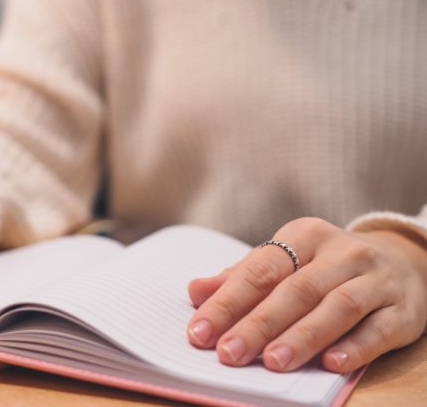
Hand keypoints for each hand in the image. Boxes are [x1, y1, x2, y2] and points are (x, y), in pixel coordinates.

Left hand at [186, 217, 426, 371]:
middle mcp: (342, 253)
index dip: (227, 302)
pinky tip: (331, 364)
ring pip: (336, 307)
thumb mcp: (286, 262)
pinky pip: (379, 329)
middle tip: (228, 353)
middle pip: (295, 290)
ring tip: (273, 362)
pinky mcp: (403, 311)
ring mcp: (376, 280)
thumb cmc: (327, 267)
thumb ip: (241, 278)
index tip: (200, 331)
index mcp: (304, 235)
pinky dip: (356, 347)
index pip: (259, 270)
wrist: (404, 261)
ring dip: (303, 337)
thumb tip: (195, 291)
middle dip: (258, 324)